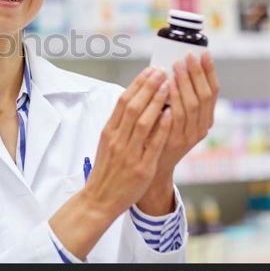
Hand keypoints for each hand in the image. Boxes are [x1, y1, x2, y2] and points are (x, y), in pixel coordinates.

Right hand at [81, 66, 172, 220]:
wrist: (99, 199)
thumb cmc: (106, 170)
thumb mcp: (107, 143)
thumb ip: (119, 125)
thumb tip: (133, 102)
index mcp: (109, 132)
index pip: (123, 101)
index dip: (137, 84)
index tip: (150, 71)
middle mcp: (117, 139)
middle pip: (132, 107)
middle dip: (148, 87)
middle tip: (161, 71)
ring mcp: (129, 153)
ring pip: (142, 122)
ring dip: (156, 101)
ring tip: (168, 85)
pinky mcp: (141, 167)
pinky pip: (153, 144)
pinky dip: (161, 127)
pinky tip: (170, 114)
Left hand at [137, 50, 219, 213]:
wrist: (150, 171)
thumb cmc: (159, 139)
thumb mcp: (173, 119)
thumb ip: (175, 99)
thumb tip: (169, 69)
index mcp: (203, 121)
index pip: (213, 92)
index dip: (209, 72)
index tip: (204, 53)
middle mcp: (200, 129)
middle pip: (204, 97)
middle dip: (196, 74)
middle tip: (187, 56)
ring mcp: (187, 137)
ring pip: (192, 106)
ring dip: (185, 84)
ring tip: (177, 67)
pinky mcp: (172, 142)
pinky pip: (175, 118)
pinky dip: (173, 100)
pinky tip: (167, 86)